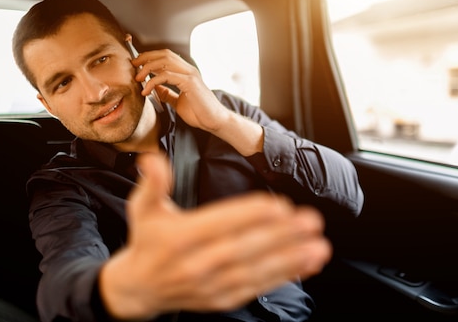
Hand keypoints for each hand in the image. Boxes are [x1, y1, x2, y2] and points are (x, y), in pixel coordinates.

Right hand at [99, 153, 331, 319]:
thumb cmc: (147, 240)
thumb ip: (153, 183)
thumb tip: (153, 159)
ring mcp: (211, 285)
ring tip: (318, 246)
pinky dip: (284, 276)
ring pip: (255, 271)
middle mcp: (196, 265)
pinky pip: (257, 287)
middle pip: (243, 249)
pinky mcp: (223, 298)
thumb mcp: (142, 208)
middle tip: (311, 221)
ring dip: (290, 259)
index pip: (218, 225)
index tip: (278, 205)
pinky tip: (308, 263)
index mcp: (179, 238)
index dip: (248, 215)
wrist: (139, 289)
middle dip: (280, 236)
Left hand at [132, 49, 263, 155]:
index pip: (166, 56)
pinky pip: (167, 76)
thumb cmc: (199, 113)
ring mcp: (190, 75)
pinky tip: (146, 91)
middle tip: (133, 66)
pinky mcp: (190, 83)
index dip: (150, 56)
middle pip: (163, 54)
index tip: (136, 63)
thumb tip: (156, 89)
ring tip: (137, 78)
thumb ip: (168, 94)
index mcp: (186, 72)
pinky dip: (153, 81)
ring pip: (164, 61)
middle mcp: (188, 70)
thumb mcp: (178, 102)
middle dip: (145, 57)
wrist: (214, 121)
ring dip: (147, 67)